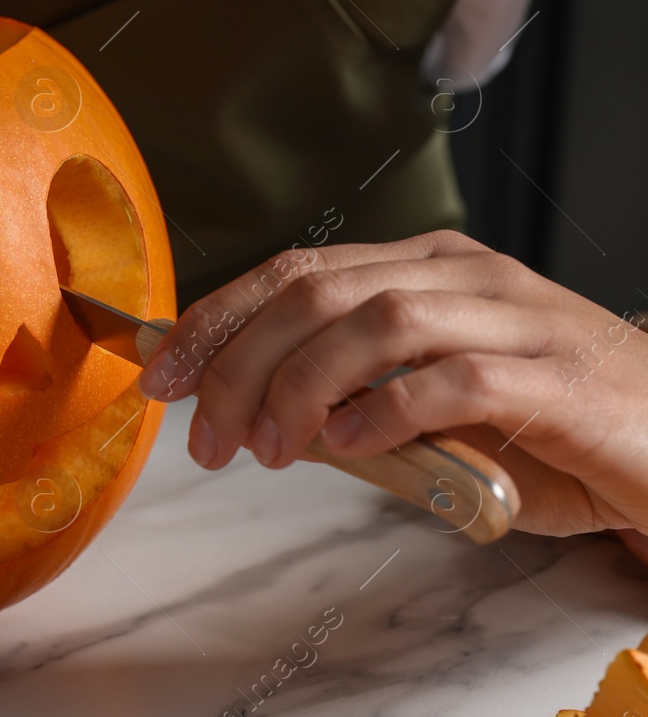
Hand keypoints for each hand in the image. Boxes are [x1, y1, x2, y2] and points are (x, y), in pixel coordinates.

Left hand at [136, 231, 647, 537]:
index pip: (295, 270)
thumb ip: (348, 393)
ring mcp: (514, 320)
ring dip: (299, 387)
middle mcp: (464, 276)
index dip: (216, 318)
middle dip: (240, 361)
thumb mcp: (426, 404)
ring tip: (267, 449)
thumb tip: (250, 409)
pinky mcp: (555, 380)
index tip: (160, 373)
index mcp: (425, 267)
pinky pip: (451, 379)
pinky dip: (384, 410)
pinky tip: (348, 443)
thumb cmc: (546, 428)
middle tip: (204, 434)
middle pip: (317, 291)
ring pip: (375, 320)